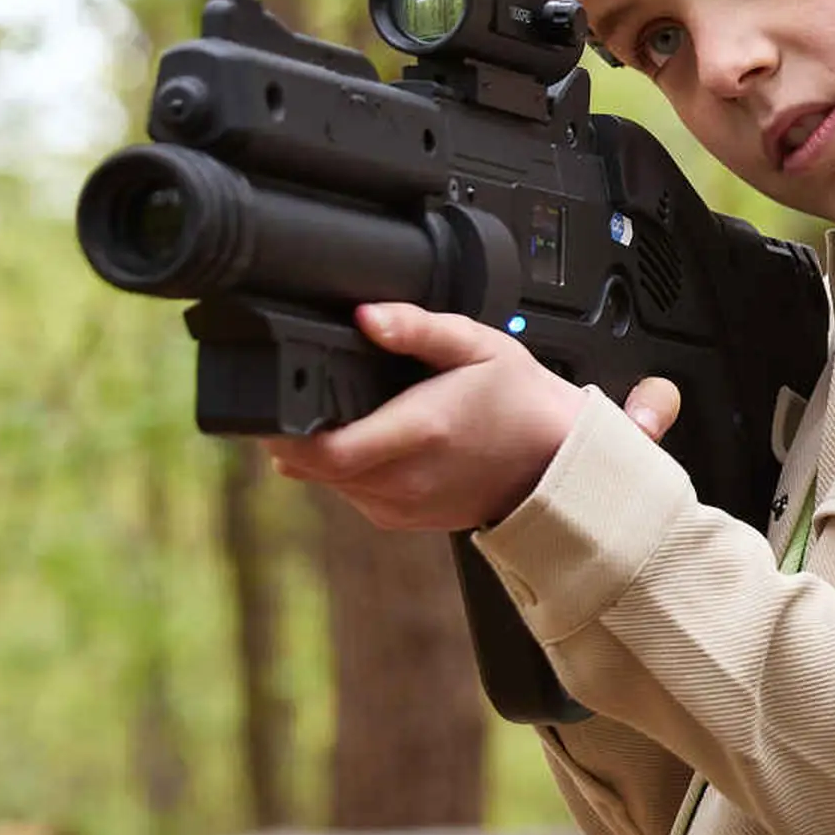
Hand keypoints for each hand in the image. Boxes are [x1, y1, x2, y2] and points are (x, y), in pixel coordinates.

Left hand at [259, 303, 681, 532]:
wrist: (558, 461)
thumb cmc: (521, 401)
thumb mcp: (477, 344)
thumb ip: (417, 326)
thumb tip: (366, 315)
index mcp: (417, 433)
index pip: (319, 451)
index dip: (282, 431)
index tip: (276, 404)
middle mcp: (404, 479)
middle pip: (312, 468)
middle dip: (296, 435)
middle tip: (302, 397)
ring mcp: (402, 506)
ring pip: (328, 484)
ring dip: (322, 454)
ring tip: (344, 415)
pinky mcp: (403, 519)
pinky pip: (352, 496)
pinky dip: (348, 471)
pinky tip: (374, 442)